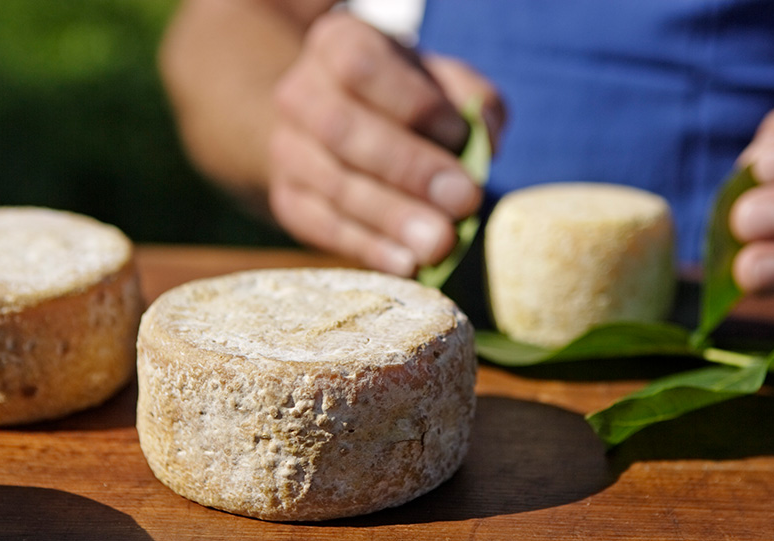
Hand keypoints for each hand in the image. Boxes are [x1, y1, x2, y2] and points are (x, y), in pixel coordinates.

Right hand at [268, 12, 503, 274]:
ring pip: (334, 186)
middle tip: (463, 203)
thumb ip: (471, 99)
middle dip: (408, 170)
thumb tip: (486, 138)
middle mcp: (300, 94)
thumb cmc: (404, 98)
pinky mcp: (288, 200)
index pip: (363, 68)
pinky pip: (324, 228)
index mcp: (337, 43)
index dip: (413, 105)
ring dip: (392, 219)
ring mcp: (287, 150)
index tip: (459, 135)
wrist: (337, 124)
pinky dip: (368, 248)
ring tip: (441, 245)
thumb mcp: (440, 80)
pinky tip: (407, 264)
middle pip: (343, 132)